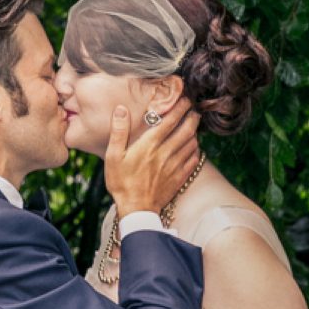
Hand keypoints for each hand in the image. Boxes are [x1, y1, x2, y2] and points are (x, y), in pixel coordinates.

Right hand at [105, 99, 200, 218]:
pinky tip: (194, 146)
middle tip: (193, 109)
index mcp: (149, 145)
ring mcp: (175, 165)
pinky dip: (196, 149)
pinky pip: (194, 159)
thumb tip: (121, 109)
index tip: (184, 99)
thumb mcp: (112, 156)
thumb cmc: (122, 182)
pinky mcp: (180, 177)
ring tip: (194, 125)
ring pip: (192, 143)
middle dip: (192, 116)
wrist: (136, 209)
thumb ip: (118, 131)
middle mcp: (165, 152)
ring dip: (194, 131)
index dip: (179, 107)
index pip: (169, 120)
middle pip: (186, 129)